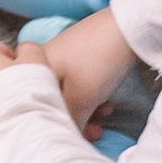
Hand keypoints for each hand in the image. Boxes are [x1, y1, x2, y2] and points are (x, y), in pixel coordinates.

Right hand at [39, 7, 135, 128]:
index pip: (35, 103)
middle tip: (95, 132)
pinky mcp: (81, 51)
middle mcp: (43, 59)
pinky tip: (107, 102)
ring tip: (106, 116)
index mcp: (34, 67)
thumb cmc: (96, 62)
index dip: (53, 122)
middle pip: (54, 99)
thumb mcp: (80, 99)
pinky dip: (91, 94)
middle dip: (76, 118)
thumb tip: (62, 134)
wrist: (127, 28)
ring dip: (87, 109)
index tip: (71, 134)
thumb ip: (67, 121)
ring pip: (69, 91)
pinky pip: (80, 80)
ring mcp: (63, 53)